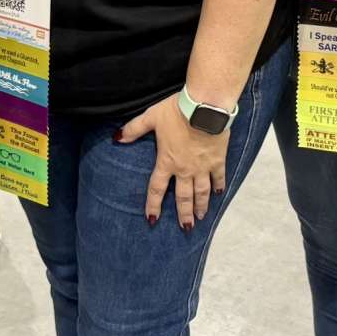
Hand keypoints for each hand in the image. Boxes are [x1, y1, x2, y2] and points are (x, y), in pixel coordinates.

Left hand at [116, 93, 227, 229]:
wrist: (204, 108)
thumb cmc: (176, 111)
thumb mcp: (151, 117)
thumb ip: (134, 129)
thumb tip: (117, 137)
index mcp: (166, 161)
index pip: (156, 189)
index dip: (153, 205)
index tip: (152, 219)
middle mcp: (184, 169)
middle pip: (183, 197)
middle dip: (183, 213)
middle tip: (185, 227)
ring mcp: (202, 167)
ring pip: (202, 192)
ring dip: (201, 206)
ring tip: (201, 217)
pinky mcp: (217, 160)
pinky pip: (218, 177)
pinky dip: (219, 186)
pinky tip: (219, 194)